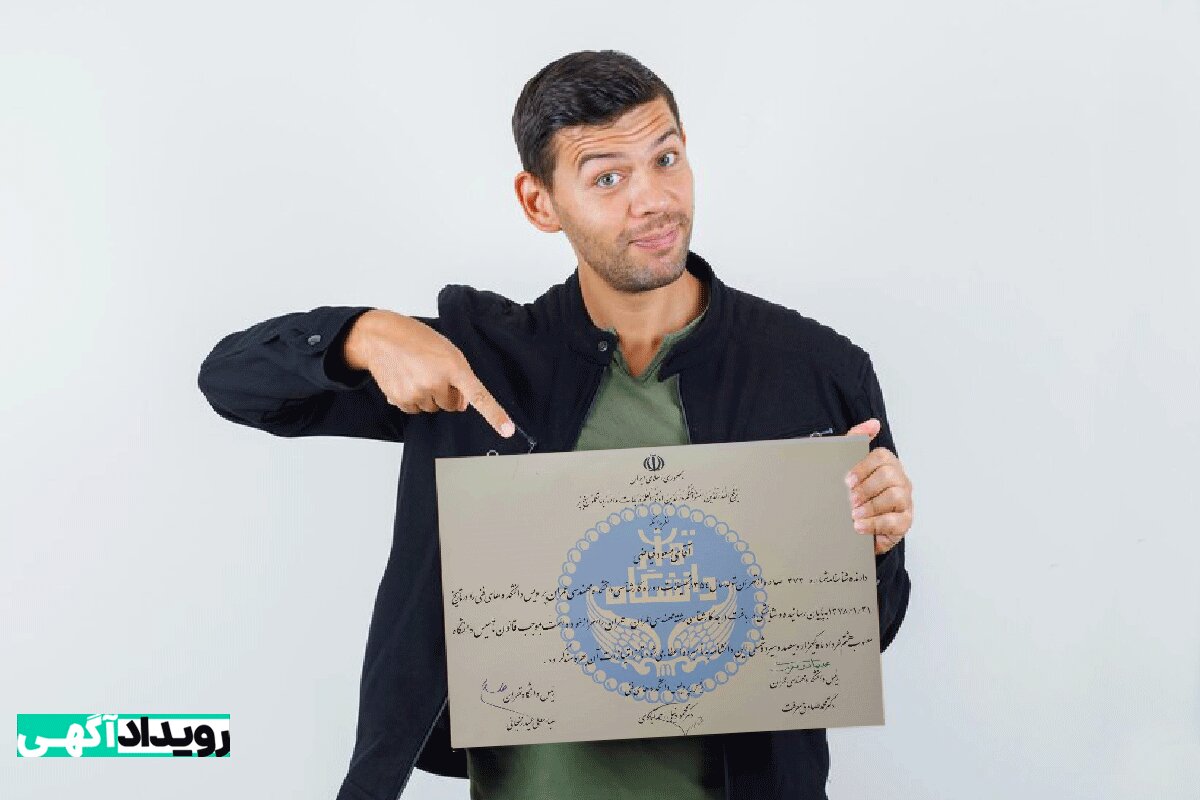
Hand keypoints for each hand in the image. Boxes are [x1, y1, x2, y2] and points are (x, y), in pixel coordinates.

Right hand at [343, 310, 514, 436]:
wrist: (381, 338)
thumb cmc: (417, 340)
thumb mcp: (447, 351)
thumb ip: (461, 376)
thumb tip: (463, 405)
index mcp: (454, 367)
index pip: (479, 396)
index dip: (495, 415)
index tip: (507, 430)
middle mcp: (436, 382)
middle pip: (453, 405)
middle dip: (448, 394)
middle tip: (434, 373)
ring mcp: (418, 393)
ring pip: (434, 408)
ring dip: (429, 396)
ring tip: (417, 373)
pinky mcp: (401, 400)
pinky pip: (415, 410)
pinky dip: (413, 399)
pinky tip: (406, 380)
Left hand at [842, 418, 912, 555]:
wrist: (855, 523)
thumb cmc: (856, 493)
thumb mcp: (849, 465)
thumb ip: (857, 440)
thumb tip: (873, 423)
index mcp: (888, 465)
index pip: (882, 457)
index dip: (863, 468)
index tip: (847, 481)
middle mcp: (900, 480)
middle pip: (890, 476)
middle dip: (867, 489)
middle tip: (850, 500)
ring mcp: (905, 501)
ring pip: (896, 496)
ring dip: (871, 506)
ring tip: (854, 514)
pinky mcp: (904, 521)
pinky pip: (895, 521)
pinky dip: (875, 524)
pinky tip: (860, 526)